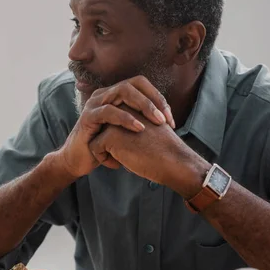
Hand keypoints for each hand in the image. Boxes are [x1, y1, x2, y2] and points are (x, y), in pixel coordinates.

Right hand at [58, 76, 174, 178]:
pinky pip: (108, 111)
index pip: (140, 84)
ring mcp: (95, 103)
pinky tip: (139, 128)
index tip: (170, 118)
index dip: (157, 97)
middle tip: (166, 119)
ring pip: (122, 92)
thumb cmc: (106, 146)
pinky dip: (126, 118)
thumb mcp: (126, 131)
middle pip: (133, 84)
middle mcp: (104, 94)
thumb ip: (140, 120)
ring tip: (157, 121)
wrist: (80, 159)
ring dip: (144, 105)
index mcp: (114, 95)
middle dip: (153, 100)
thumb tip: (167, 119)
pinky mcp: (87, 117)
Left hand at [88, 116, 208, 195]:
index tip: (133, 147)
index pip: (114, 121)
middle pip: (104, 127)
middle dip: (108, 141)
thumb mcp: (150, 128)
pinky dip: (104, 160)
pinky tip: (120, 165)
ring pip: (97, 136)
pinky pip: (95, 148)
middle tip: (126, 153)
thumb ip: (136, 123)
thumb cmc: (165, 150)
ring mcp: (115, 120)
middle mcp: (123, 107)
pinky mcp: (110, 135)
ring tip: (123, 159)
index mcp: (133, 105)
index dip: (119, 136)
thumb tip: (120, 134)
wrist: (174, 162)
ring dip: (106, 150)